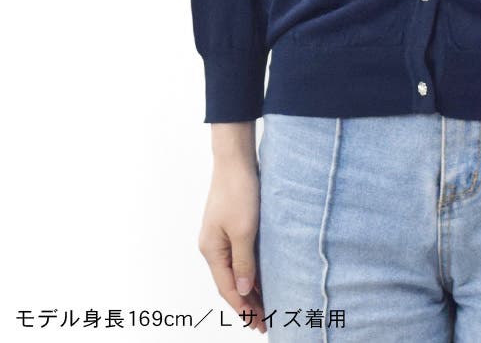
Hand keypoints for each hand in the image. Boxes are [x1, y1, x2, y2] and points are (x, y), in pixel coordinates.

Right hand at [198, 123, 266, 333]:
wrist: (235, 159)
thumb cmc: (239, 191)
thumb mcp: (244, 229)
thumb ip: (244, 261)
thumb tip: (244, 289)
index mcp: (211, 250)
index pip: (228, 288)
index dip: (244, 308)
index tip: (259, 324)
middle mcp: (212, 246)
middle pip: (230, 282)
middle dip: (247, 303)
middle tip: (265, 322)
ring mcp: (220, 236)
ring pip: (235, 270)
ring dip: (249, 288)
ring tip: (266, 305)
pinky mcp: (230, 225)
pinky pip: (239, 256)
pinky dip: (249, 270)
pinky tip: (262, 276)